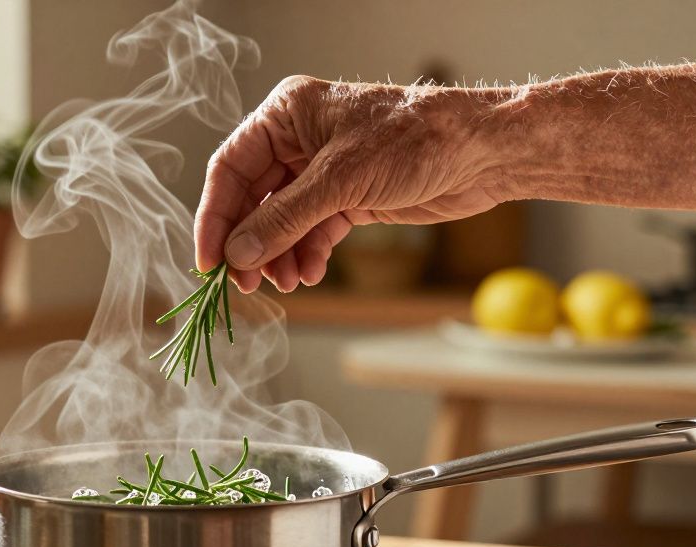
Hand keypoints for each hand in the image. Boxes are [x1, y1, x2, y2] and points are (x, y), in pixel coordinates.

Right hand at [195, 75, 509, 292]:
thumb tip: (239, 253)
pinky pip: (310, 231)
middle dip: (250, 243)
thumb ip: (285, 218)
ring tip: (287, 282)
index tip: (211, 261)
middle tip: (245, 283)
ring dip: (278, 255)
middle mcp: (299, 140)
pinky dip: (305, 255)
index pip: (230, 169)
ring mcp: (323, 171)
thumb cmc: (417, 141)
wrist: (484, 152)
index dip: (216, 217)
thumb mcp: (342, 180)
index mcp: (287, 114)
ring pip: (280, 221)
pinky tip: (309, 273)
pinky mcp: (347, 197)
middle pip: (253, 199)